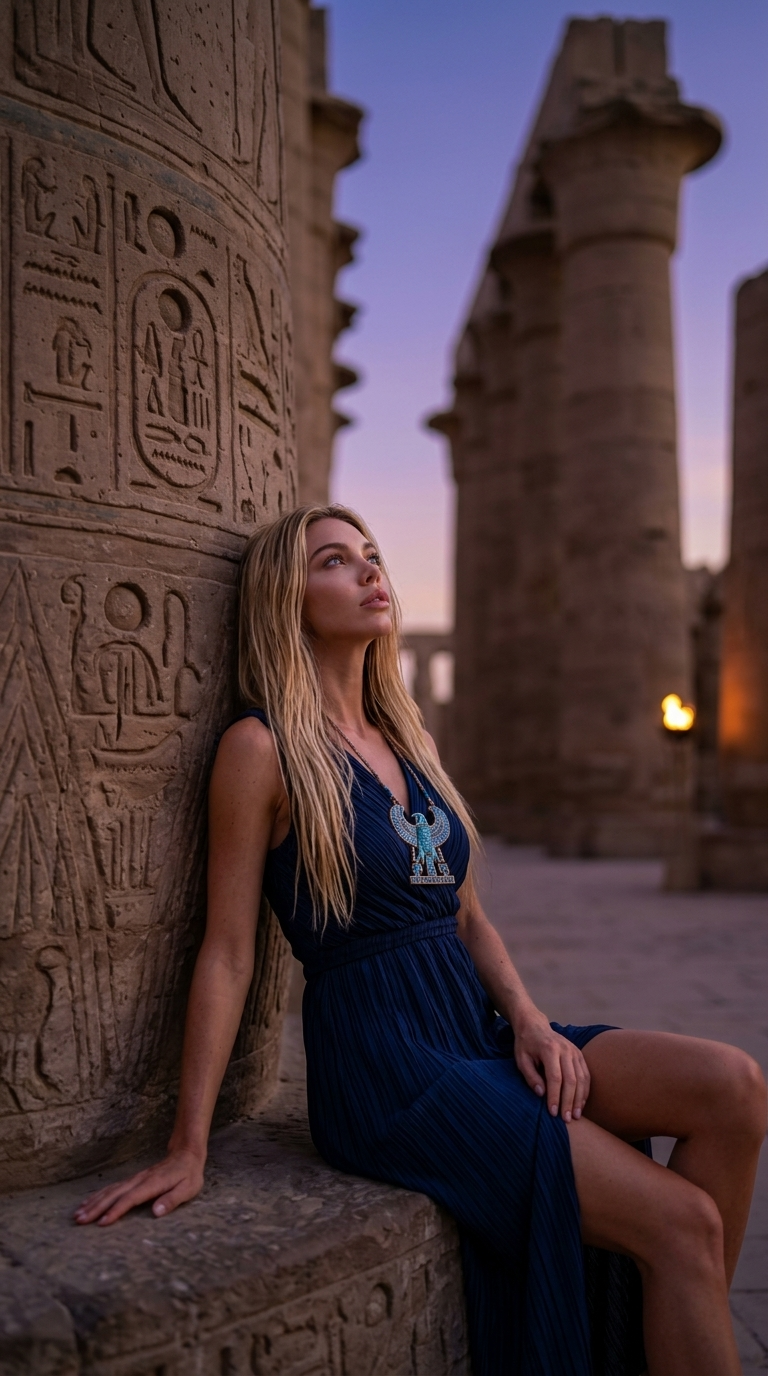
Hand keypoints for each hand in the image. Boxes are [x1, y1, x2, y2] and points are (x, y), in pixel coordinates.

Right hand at [73, 1148, 204, 1225]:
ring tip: (77, 1215)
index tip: (102, 1222)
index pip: (131, 1198)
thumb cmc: (188, 1174)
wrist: (185, 1153)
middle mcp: (140, 1180)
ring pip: (110, 1190)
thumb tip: (156, 1212)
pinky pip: (112, 1188)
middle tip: (79, 1221)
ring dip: (93, 1202)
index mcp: (153, 1184)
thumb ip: (172, 1200)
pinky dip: (98, 1195)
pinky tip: (88, 1203)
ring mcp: (134, 1179)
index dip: (117, 1210)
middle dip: (96, 1208)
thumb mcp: (188, 1188)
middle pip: (114, 1194)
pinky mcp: (132, 1180)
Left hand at [512, 1008, 590, 1122]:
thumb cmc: (526, 1044)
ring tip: (576, 1116)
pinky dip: (585, 1091)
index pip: (555, 1077)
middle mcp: (565, 1049)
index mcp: (549, 1049)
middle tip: (566, 1119)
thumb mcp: (521, 1059)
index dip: (555, 1096)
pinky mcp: (579, 1054)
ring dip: (579, 1099)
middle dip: (569, 1102)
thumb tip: (541, 1094)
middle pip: (571, 1080)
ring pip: (582, 1078)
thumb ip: (530, 1076)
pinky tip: (581, 1103)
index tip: (552, 1112)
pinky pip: (586, 1074)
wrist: (535, 1025)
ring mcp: (575, 1051)